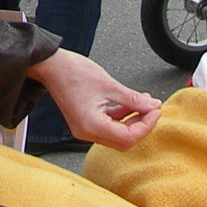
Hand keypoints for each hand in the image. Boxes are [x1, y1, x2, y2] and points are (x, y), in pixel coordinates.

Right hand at [27, 49, 160, 148]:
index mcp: (92, 126)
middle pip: (123, 141)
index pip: (128, 137)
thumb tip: (153, 106)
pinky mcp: (84, 122)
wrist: (51, 65)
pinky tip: (130, 103)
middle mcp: (87, 133)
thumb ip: (133, 99)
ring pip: (117, 134)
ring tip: (143, 102)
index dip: (147, 125)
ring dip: (132, 120)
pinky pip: (108, 126)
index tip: (156, 111)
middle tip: (152, 108)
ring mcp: (85, 129)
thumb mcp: (109, 85)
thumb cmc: (73, 72)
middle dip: (141, 125)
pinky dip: (121, 117)